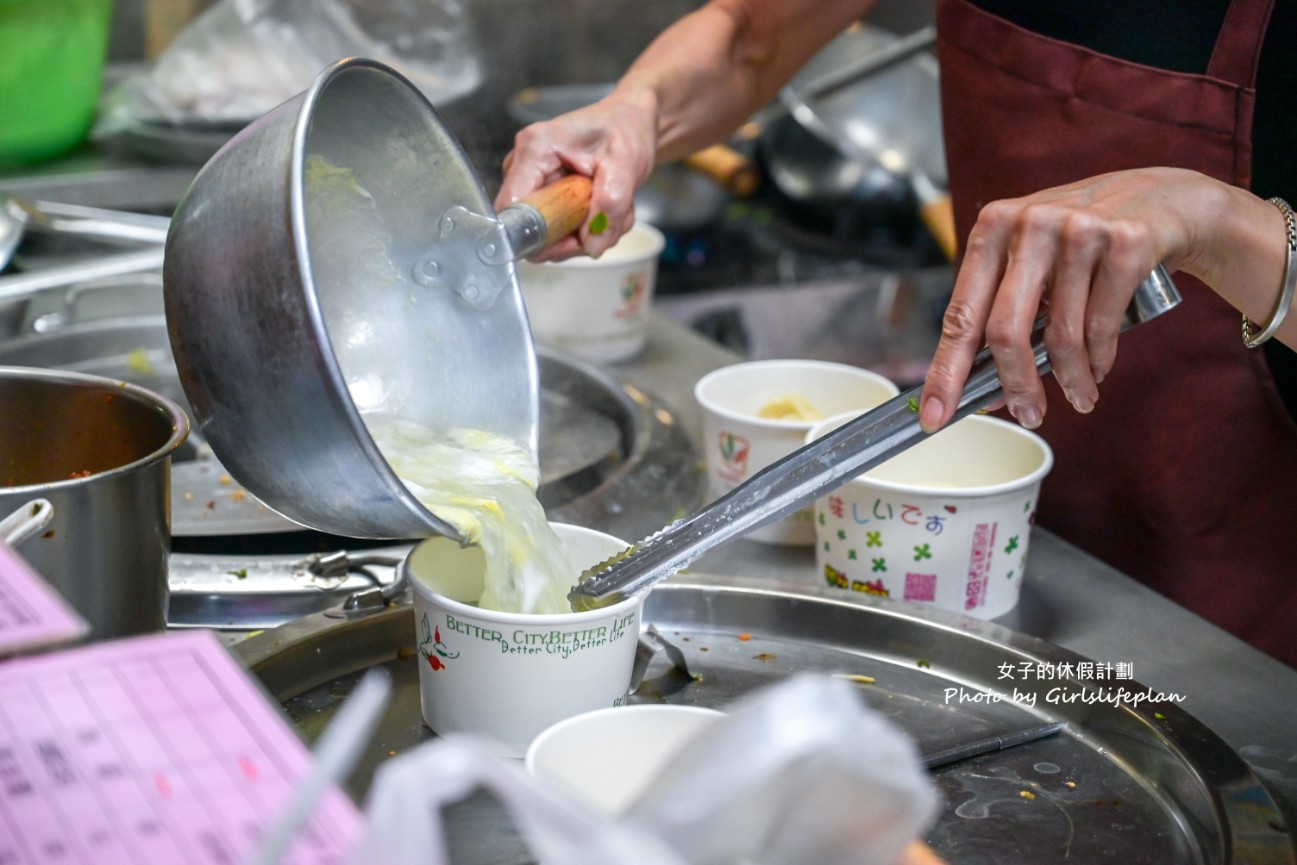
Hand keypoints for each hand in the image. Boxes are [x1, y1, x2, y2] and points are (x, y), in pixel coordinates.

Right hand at [495, 95, 656, 260]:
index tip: (576, 239)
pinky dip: (586, 228)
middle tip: (605, 219)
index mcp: (535, 149)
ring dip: (584, 232)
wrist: (629, 122)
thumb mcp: (626, 165)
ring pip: (547, 235)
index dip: (538, 236)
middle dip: (571, 236)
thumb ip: (610, 206)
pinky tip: (602, 207)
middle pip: (529, 228)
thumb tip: (592, 245)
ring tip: (610, 208)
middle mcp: (524, 166)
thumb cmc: (624, 130)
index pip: (512, 210)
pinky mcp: (542, 194)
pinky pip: (558, 230)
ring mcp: (531, 182)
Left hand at [917, 167, 1245, 432]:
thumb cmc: (1082, 241)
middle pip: (1005, 331)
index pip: (960, 314)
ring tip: (1080, 396)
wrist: (1164, 199)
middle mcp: (1029, 224)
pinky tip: (1100, 370)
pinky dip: (1100, 359)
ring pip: (1061, 335)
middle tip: (1028, 416)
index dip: (945, 372)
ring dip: (1070, 379)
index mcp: (992, 228)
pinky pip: (1103, 325)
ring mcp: (1078, 230)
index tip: (934, 416)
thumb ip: (1004, 312)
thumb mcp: (1033, 261)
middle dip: (1015, 386)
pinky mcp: (1126, 242)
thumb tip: (985, 391)